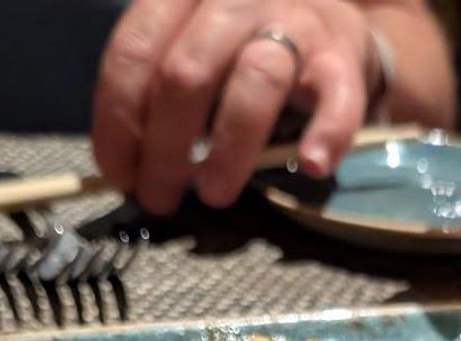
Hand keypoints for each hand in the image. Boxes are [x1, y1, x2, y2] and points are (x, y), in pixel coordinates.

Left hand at [93, 0, 378, 214]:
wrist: (329, 25)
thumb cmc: (244, 48)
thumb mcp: (190, 49)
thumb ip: (156, 94)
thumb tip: (124, 169)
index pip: (135, 52)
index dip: (118, 121)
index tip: (119, 174)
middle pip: (187, 72)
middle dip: (165, 147)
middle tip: (160, 197)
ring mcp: (293, 23)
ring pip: (255, 80)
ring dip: (228, 148)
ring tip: (215, 194)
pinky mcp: (342, 56)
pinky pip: (336, 98)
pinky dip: (326, 135)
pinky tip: (311, 165)